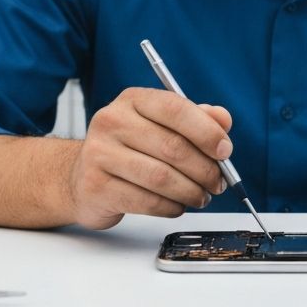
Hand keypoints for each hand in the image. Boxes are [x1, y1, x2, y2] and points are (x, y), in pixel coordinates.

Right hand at [68, 88, 231, 230]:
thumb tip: (223, 119)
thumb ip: (196, 119)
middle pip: (172, 147)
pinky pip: (146, 202)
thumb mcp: (162, 125)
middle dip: (205, 169)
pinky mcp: (96, 186)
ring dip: (191, 191)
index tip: (225, 150)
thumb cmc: (130, 148)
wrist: (81, 176)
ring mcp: (99, 154)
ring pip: (161, 177)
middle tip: (219, 182)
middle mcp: (112, 121)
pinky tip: (177, 205)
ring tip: (201, 196)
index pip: (175, 108)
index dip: (206, 131)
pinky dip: (171, 207)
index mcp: (133, 100)